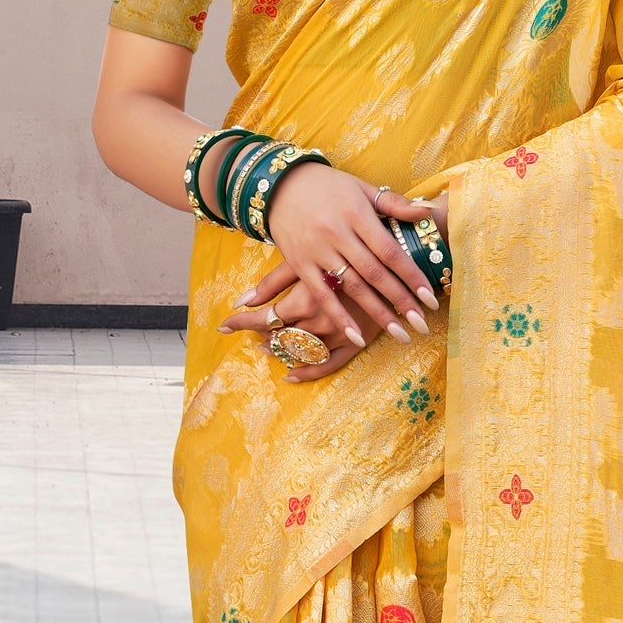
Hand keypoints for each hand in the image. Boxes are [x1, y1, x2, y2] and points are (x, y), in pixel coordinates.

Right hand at [220, 176, 449, 382]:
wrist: (279, 185)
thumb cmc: (328, 186)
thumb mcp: (362, 188)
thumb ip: (394, 204)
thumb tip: (428, 212)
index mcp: (357, 214)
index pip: (391, 251)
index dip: (412, 276)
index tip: (430, 298)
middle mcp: (338, 234)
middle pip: (375, 274)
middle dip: (400, 301)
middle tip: (422, 324)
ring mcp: (317, 251)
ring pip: (353, 287)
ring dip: (377, 314)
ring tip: (401, 335)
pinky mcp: (300, 264)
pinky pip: (322, 295)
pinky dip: (339, 317)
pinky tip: (357, 337)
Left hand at [221, 258, 374, 381]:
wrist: (398, 255)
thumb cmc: (348, 247)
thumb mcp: (310, 256)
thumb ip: (276, 279)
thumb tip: (242, 299)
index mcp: (306, 296)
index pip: (264, 317)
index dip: (241, 323)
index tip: (224, 326)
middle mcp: (320, 319)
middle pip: (280, 337)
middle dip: (261, 337)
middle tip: (250, 335)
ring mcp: (339, 334)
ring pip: (300, 352)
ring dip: (280, 352)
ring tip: (266, 349)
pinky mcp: (356, 342)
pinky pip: (327, 366)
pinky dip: (307, 373)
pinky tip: (292, 375)